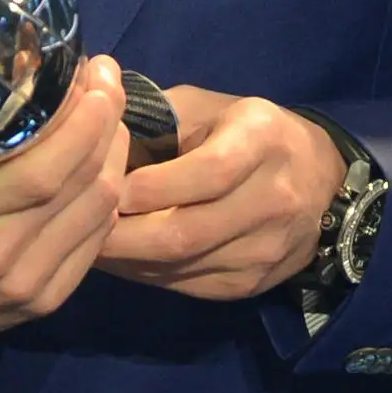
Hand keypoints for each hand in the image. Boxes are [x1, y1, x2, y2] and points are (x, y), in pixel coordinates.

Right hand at [0, 56, 132, 391]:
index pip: (40, 163)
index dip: (80, 116)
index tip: (89, 71)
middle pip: (79, 181)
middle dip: (105, 121)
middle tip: (108, 81)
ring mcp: (21, 282)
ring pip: (97, 210)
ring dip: (113, 156)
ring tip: (108, 118)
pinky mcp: (40, 302)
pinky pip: (95, 243)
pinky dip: (105, 198)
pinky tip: (101, 167)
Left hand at [96, 86, 345, 299]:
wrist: (317, 178)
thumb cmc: (242, 130)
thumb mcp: (204, 107)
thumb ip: (154, 118)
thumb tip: (90, 137)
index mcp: (261, 141)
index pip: (207, 173)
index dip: (148, 186)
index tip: (101, 186)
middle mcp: (274, 200)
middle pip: (187, 232)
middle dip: (122, 233)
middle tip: (75, 224)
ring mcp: (267, 249)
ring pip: (182, 266)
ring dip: (125, 258)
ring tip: (85, 241)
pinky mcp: (252, 283)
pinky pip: (187, 285)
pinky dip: (144, 274)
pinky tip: (117, 258)